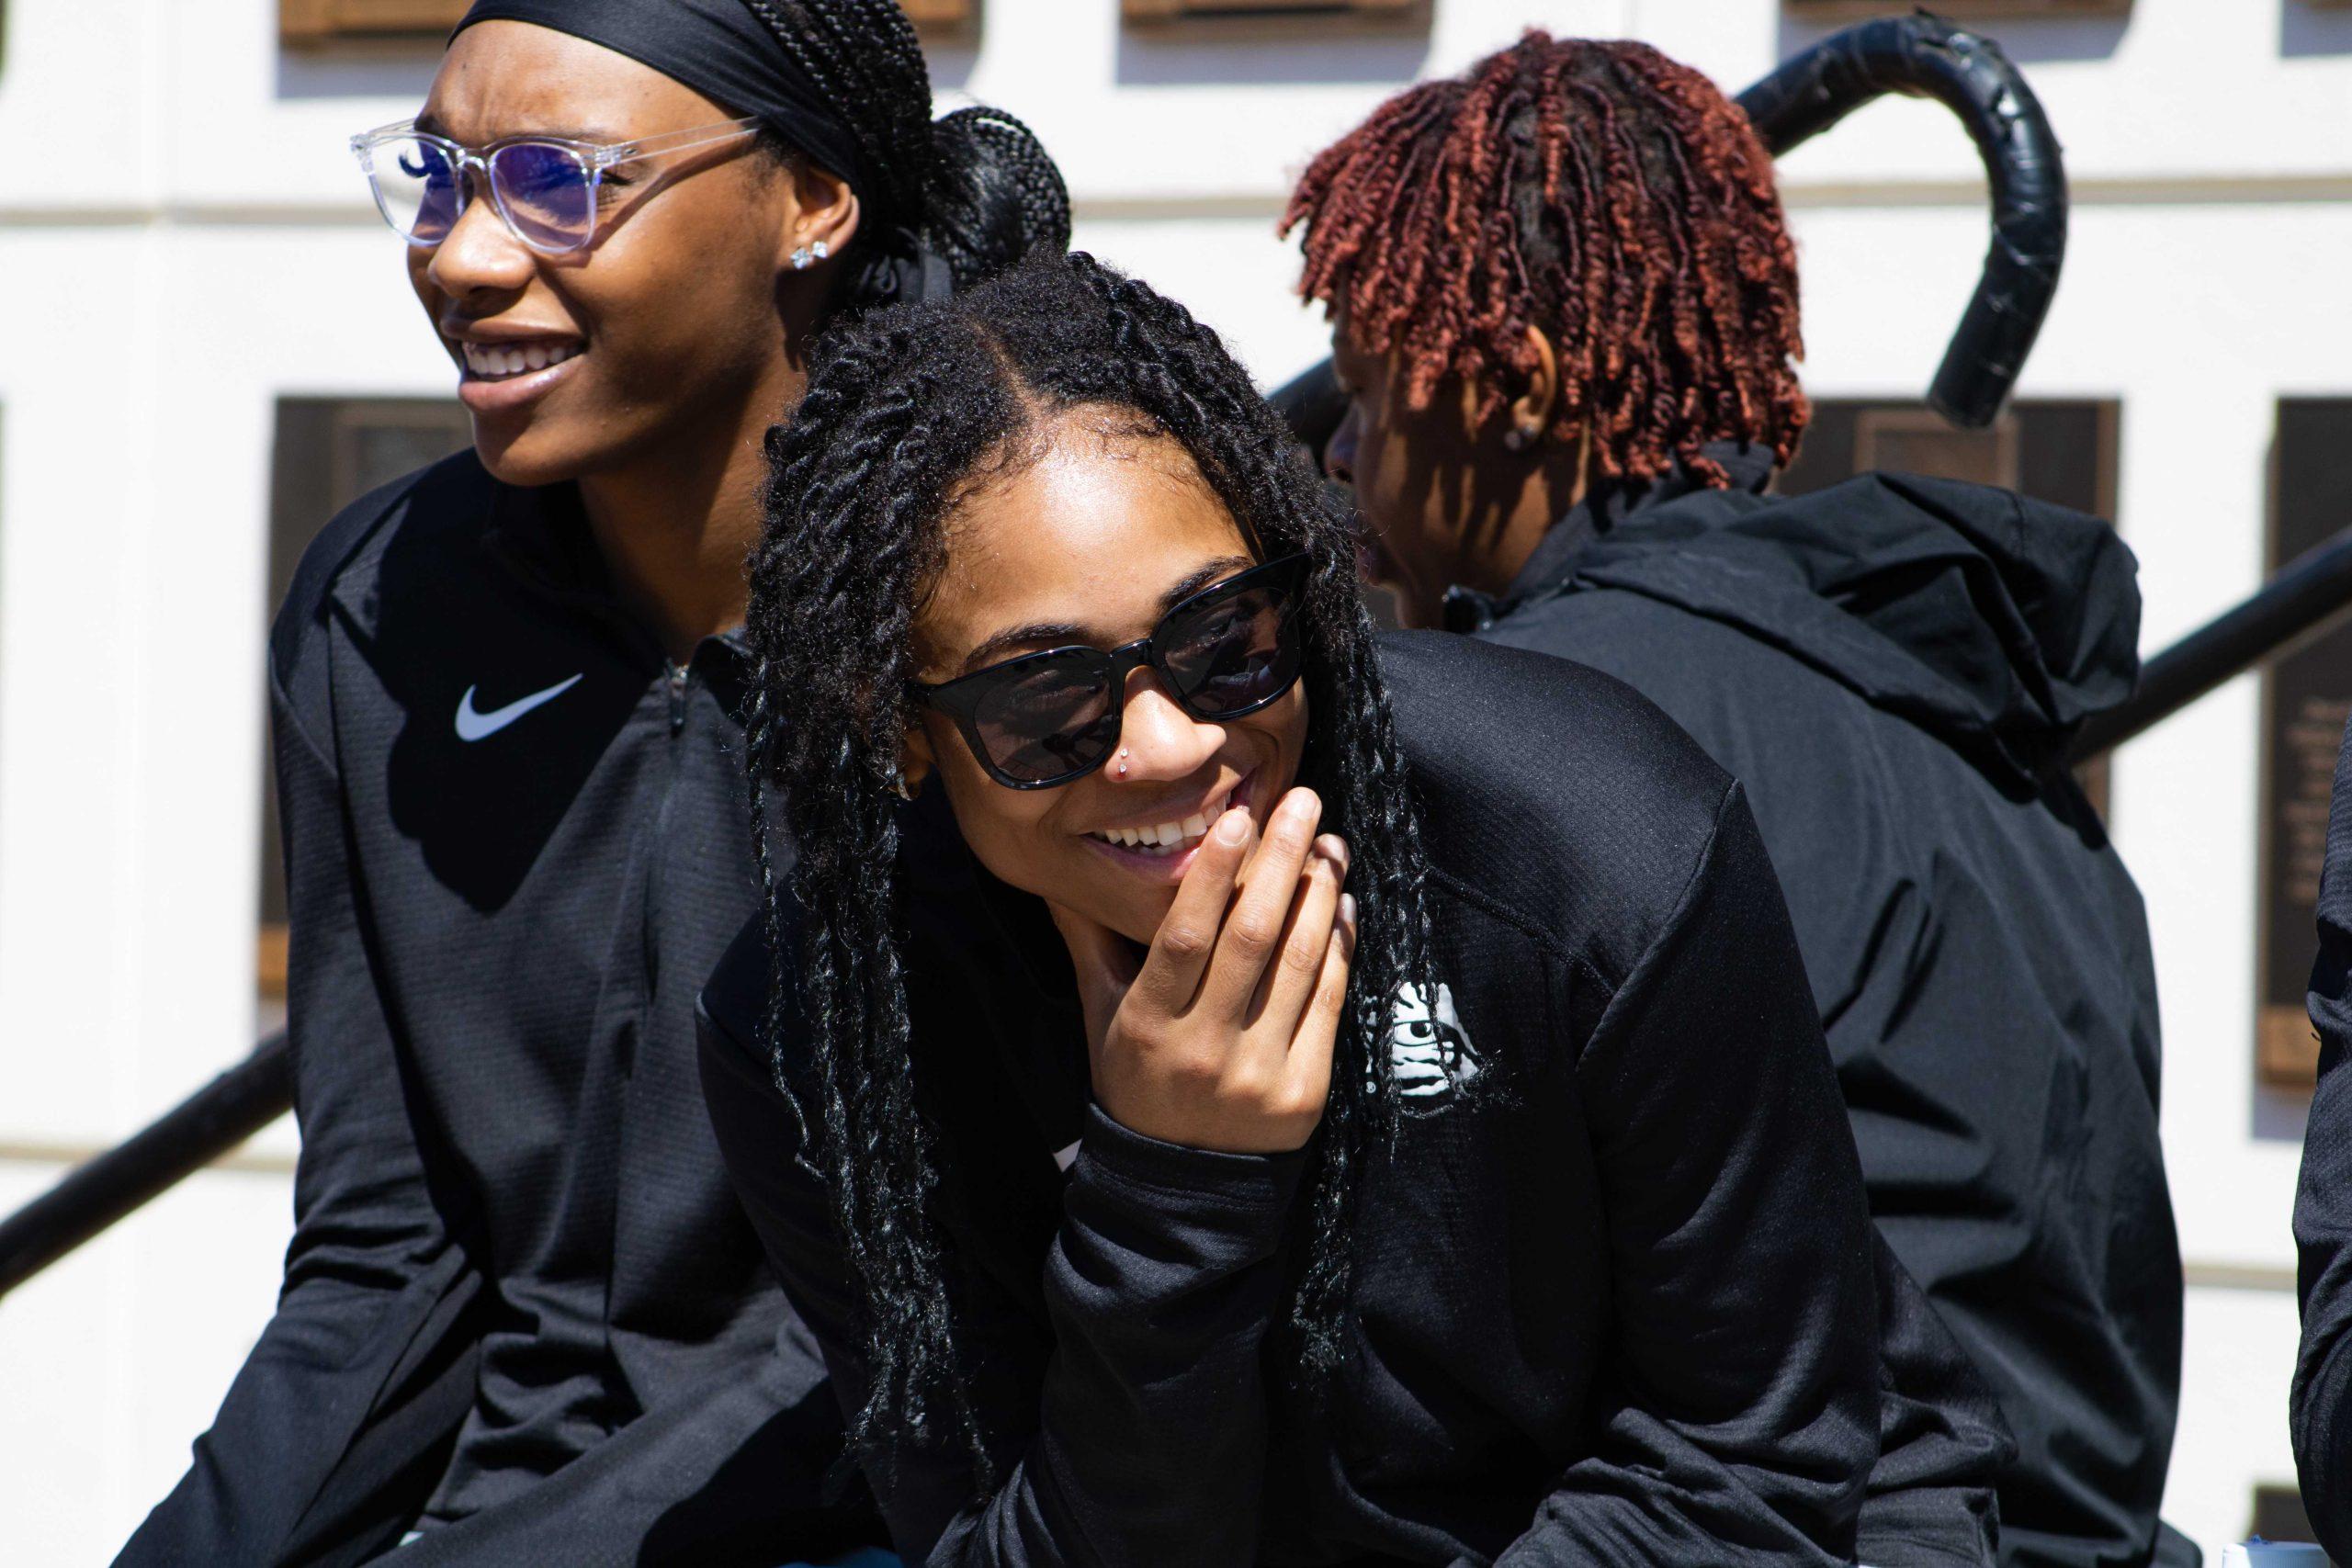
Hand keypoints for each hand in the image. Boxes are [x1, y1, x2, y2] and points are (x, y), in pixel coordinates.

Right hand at [1050, 788, 1357, 1154]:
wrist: (1182, 1185)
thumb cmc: (1137, 1084)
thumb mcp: (1101, 1019)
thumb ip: (1091, 945)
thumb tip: (1061, 875)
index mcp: (1150, 1025)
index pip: (1185, 935)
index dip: (1214, 873)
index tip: (1237, 815)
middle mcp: (1205, 1048)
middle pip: (1251, 938)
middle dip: (1281, 860)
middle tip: (1303, 800)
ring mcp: (1259, 1073)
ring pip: (1298, 964)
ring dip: (1319, 894)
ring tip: (1329, 843)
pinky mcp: (1305, 1093)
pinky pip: (1328, 1003)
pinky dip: (1339, 947)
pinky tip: (1341, 902)